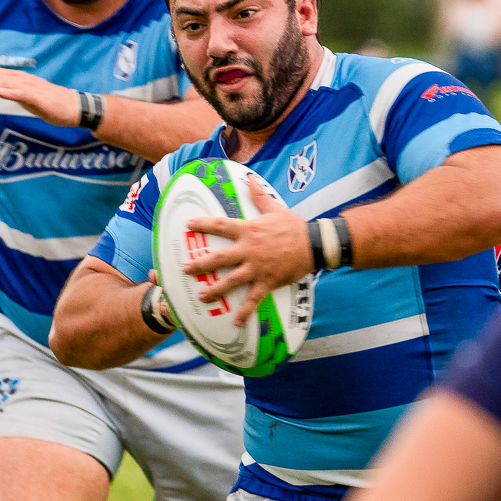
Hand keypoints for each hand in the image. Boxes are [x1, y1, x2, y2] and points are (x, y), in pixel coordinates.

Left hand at [0, 67, 84, 128]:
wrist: (74, 108)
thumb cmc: (51, 103)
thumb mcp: (26, 97)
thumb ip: (12, 92)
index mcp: (18, 79)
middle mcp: (22, 80)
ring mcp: (31, 88)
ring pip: (4, 83)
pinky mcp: (39, 98)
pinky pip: (22, 94)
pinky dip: (9, 92)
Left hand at [182, 174, 312, 325]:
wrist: (313, 244)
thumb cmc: (294, 226)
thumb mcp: (275, 208)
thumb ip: (259, 195)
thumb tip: (250, 178)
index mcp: (249, 230)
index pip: (221, 226)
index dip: (203, 225)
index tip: (188, 225)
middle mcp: (249, 250)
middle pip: (219, 258)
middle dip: (200, 265)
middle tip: (186, 270)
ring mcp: (257, 268)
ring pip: (231, 281)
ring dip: (215, 290)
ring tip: (202, 297)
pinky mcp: (267, 281)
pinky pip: (253, 299)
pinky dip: (245, 312)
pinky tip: (236, 322)